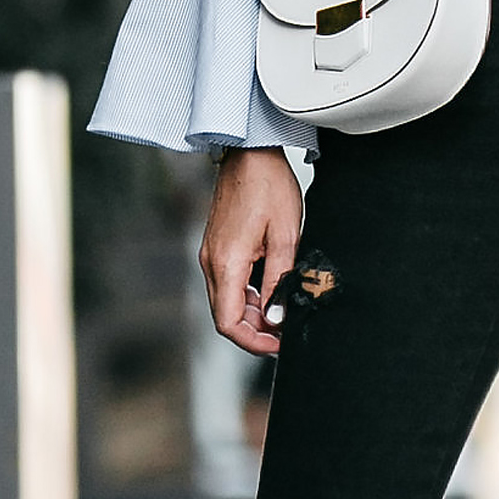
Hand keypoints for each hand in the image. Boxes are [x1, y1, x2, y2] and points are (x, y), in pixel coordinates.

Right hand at [199, 148, 302, 354]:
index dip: (253, 342)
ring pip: (226, 302)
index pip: (228, 323)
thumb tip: (278, 318)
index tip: (279, 345)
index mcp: (226, 263)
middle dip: (255, 331)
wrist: (250, 153)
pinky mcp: (217, 248)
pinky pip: (228, 284)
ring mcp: (211, 255)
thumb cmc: (269, 186)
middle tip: (287, 331)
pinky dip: (247, 296)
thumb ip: (280, 281)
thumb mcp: (285, 236)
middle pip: (225, 316)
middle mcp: (211, 262)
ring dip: (253, 314)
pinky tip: (271, 291)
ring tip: (283, 311)